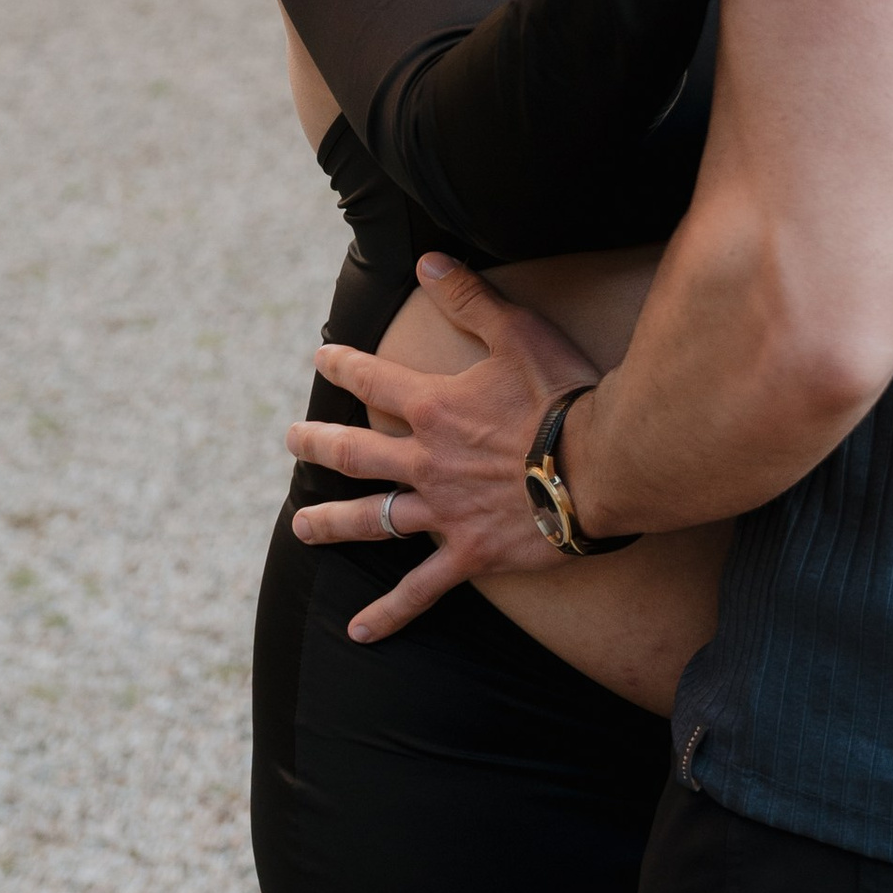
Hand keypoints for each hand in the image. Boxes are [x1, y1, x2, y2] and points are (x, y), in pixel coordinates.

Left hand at [286, 256, 591, 640]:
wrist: (600, 467)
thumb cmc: (564, 397)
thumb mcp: (519, 334)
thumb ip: (471, 298)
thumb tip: (427, 261)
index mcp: (435, 408)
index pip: (375, 381)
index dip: (346, 365)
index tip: (323, 356)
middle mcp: (427, 461)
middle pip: (357, 453)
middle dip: (319, 444)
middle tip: (292, 440)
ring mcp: (443, 512)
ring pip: (373, 518)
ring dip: (332, 522)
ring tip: (300, 528)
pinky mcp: (468, 554)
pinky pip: (420, 588)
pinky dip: (389, 611)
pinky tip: (359, 631)